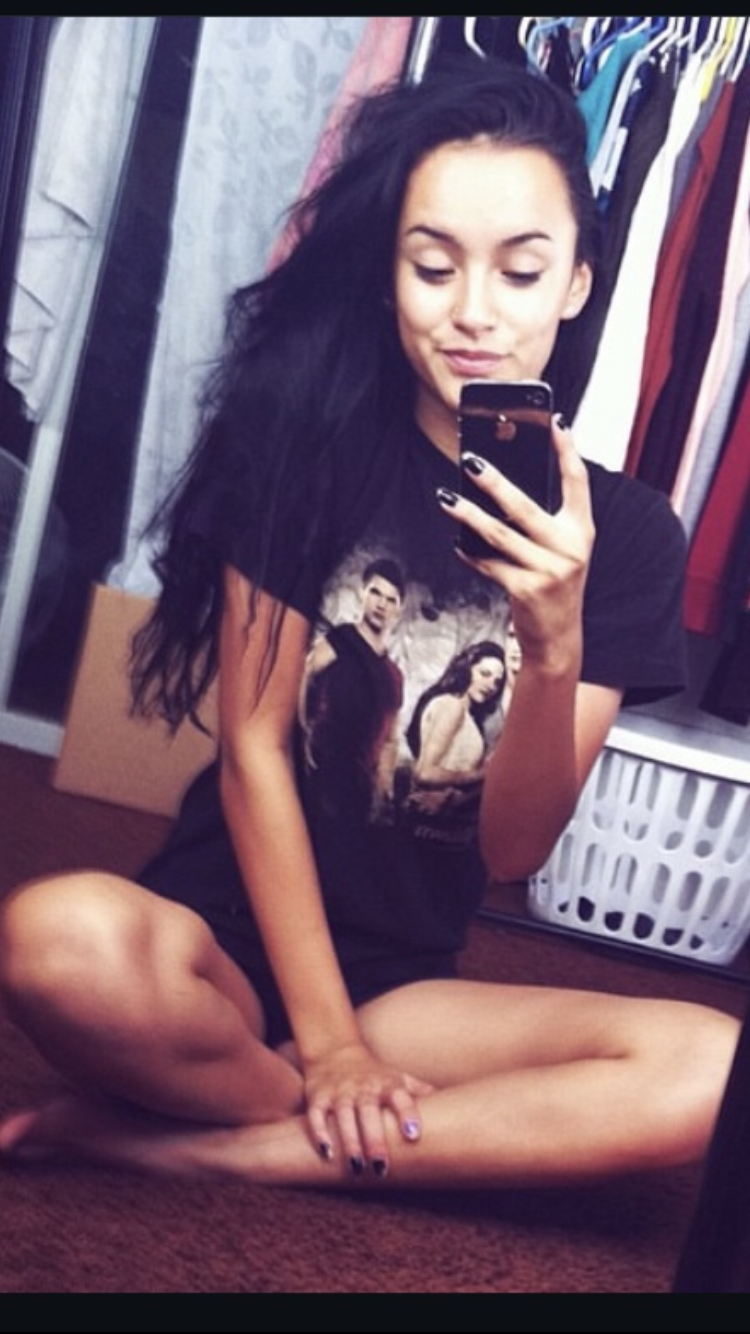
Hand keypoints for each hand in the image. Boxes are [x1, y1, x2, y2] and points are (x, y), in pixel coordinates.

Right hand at [303, 1043, 433, 1178]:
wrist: (336, 1052)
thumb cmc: (375, 1074)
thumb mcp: (399, 1078)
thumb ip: (421, 1093)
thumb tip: (458, 1105)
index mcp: (387, 1084)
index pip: (400, 1097)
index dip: (407, 1113)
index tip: (414, 1133)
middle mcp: (363, 1088)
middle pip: (369, 1112)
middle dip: (375, 1139)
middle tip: (382, 1166)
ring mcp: (340, 1092)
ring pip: (343, 1116)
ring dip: (350, 1141)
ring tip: (357, 1166)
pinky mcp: (318, 1097)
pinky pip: (317, 1115)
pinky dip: (320, 1133)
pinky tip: (327, 1152)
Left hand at [443, 417, 594, 674]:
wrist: (559, 638)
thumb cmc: (554, 584)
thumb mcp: (562, 550)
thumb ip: (545, 521)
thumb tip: (502, 484)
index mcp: (582, 531)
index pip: (578, 482)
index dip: (568, 450)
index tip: (555, 422)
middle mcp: (570, 548)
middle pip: (525, 507)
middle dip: (495, 482)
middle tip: (471, 459)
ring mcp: (549, 571)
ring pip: (499, 535)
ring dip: (468, 515)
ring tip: (447, 498)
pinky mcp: (526, 590)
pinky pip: (489, 565)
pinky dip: (470, 554)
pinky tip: (457, 544)